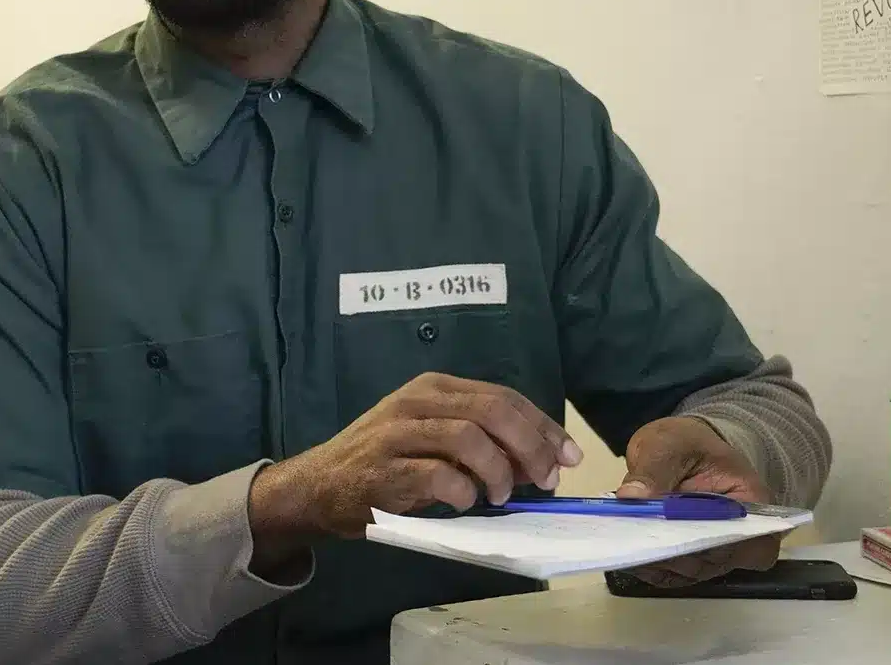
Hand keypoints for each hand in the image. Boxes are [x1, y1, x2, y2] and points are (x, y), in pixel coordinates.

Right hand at [248, 372, 581, 571]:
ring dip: (498, 471)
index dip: (543, 425)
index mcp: (435, 387)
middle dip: (531, 445)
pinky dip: (462, 491)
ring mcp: (399, 432)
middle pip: (493, 411)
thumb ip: (482, 442)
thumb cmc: (386, 461)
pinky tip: (465, 503)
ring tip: (501, 496)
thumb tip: (540, 462)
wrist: (321, 484)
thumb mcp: (434, 439)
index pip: (503, 396)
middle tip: (547, 479)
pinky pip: (438, 476)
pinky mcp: (385, 468)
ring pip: (469, 437)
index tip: (569, 455)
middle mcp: (418, 401)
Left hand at [611, 416, 779, 587]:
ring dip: (659, 562)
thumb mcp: (668, 444)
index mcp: (752, 503)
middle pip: (715, 560)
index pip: (749, 541)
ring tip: (627, 544)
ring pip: (691, 571)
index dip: (712, 546)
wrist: (682, 449)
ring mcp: (716, 550)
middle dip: (675, 554)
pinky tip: (629, 551)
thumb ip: (654, 469)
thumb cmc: (686, 442)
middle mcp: (741, 535)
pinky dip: (651, 566)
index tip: (672, 537)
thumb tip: (631, 497)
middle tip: (637, 540)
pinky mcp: (691, 557)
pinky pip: (674, 573)